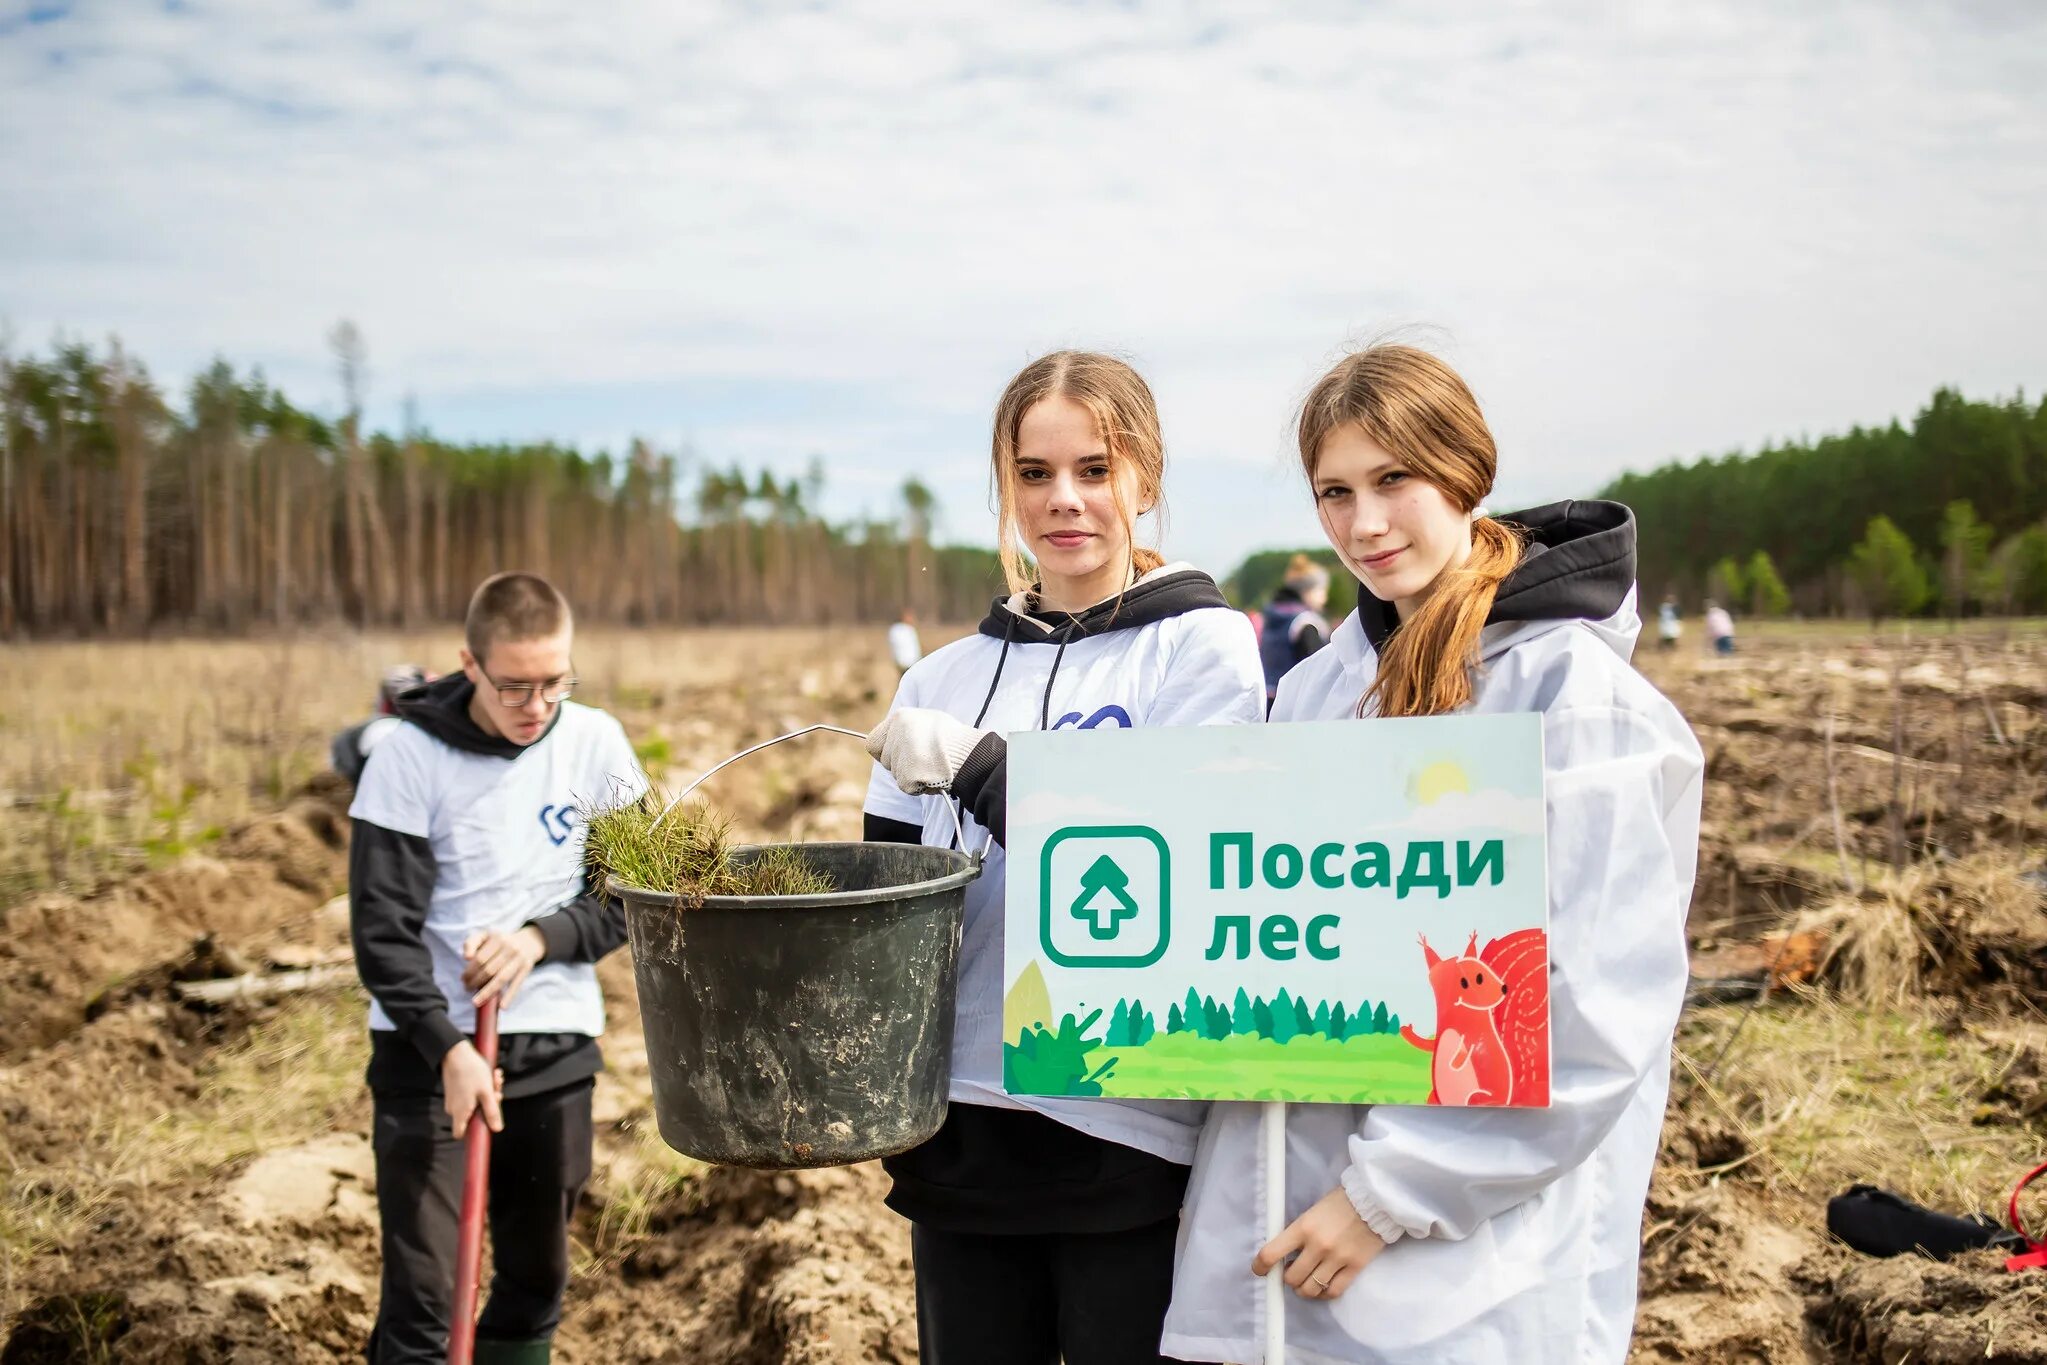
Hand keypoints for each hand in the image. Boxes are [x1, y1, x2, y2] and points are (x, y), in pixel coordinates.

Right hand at [441, 1040, 503, 1138]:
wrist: (455, 1052)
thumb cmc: (471, 1072)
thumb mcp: (486, 1093)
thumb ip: (492, 1112)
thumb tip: (496, 1128)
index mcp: (460, 1113)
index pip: (460, 1134)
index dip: (473, 1130)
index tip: (487, 1120)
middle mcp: (453, 1108)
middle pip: (473, 1115)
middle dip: (488, 1103)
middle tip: (496, 1089)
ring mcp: (453, 1099)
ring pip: (474, 1102)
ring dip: (487, 1092)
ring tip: (494, 1077)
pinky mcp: (455, 1090)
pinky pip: (470, 1094)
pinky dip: (480, 1087)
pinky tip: (489, 1074)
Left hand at [462, 926, 545, 1006]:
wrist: (528, 941)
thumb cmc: (500, 942)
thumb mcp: (485, 936)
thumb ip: (471, 943)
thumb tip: (466, 957)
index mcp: (497, 938)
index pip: (480, 959)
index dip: (469, 971)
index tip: (463, 979)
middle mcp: (510, 947)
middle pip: (489, 970)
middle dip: (475, 982)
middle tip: (467, 988)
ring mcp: (519, 959)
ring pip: (501, 979)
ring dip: (487, 992)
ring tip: (476, 1001)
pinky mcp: (526, 968)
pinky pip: (517, 984)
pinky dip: (510, 996)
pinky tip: (502, 1006)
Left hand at [866, 708, 988, 795]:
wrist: (971, 753)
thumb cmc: (953, 738)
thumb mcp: (928, 721)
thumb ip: (907, 729)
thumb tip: (893, 739)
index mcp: (899, 718)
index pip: (873, 743)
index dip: (886, 752)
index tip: (900, 756)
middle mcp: (896, 734)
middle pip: (885, 761)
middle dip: (901, 766)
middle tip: (924, 762)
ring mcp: (901, 754)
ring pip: (896, 775)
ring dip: (911, 776)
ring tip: (933, 767)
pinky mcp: (907, 774)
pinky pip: (907, 786)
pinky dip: (919, 787)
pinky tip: (934, 776)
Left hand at [1253, 1186, 1388, 1299]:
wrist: (1374, 1201)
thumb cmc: (1339, 1203)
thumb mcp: (1311, 1212)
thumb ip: (1298, 1233)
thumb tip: (1284, 1254)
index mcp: (1303, 1227)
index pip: (1271, 1254)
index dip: (1260, 1267)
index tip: (1259, 1270)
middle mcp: (1317, 1246)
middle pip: (1291, 1278)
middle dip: (1287, 1278)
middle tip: (1291, 1271)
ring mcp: (1337, 1258)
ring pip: (1311, 1289)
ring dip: (1304, 1289)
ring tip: (1306, 1281)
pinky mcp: (1355, 1267)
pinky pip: (1333, 1292)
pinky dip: (1324, 1294)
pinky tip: (1322, 1287)